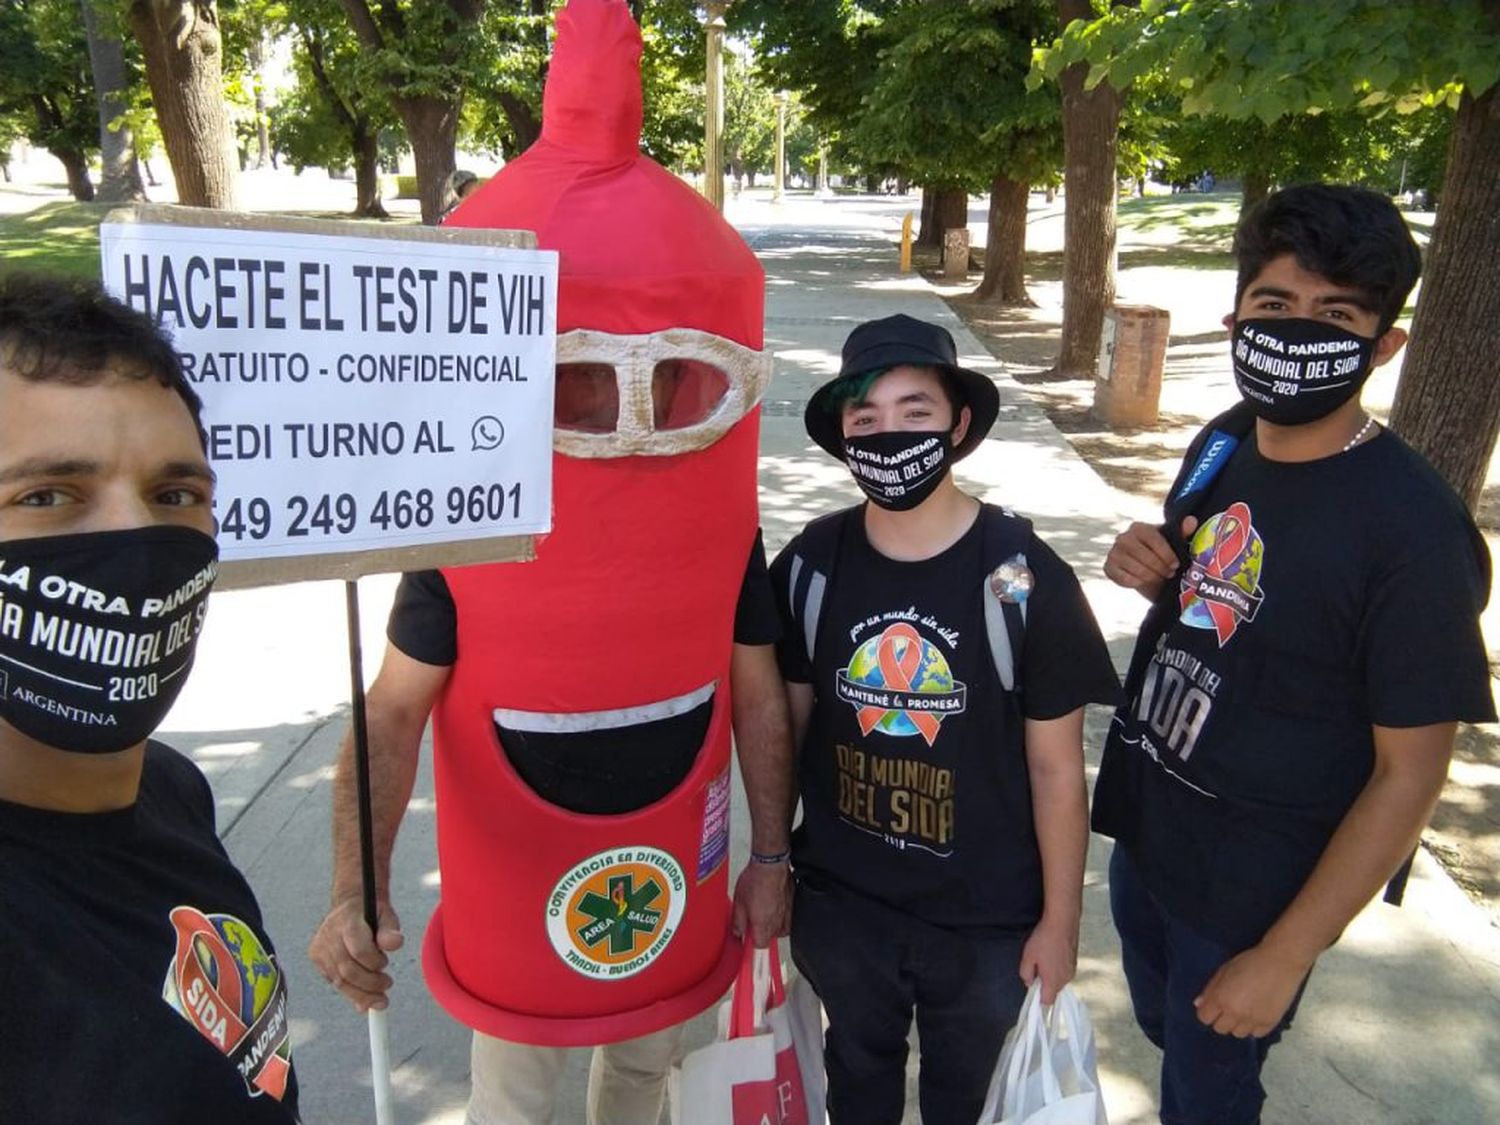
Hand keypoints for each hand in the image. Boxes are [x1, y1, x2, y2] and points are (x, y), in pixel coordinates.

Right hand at [309, 895, 403, 1012]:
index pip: (359, 950)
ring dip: (361, 993)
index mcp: (347, 921)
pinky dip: (351, 990)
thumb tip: (396, 943)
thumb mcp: (386, 915)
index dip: (374, 962)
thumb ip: (390, 930)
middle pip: (348, 971)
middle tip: (386, 985)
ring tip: (379, 995)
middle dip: (370, 984)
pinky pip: (334, 981)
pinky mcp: (316, 957)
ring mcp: (319, 947)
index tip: (386, 963)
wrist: (350, 904)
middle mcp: (329, 935)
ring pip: (339, 981)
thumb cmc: (372, 912)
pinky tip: (364, 991)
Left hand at [732, 861, 791, 947]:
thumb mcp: (739, 902)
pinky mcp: (794, 904)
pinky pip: (788, 917)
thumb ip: (738, 922)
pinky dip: (782, 915)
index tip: (748, 938)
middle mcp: (778, 923)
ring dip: (772, 924)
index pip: (760, 946)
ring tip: (763, 911)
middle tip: (753, 920)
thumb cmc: (755, 880)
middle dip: (761, 932)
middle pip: (770, 938)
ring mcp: (788, 914)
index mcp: (763, 925)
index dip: (752, 942)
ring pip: (781, 929)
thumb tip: (737, 933)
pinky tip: (774, 904)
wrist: (771, 864)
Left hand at [1019, 915, 1077, 1004]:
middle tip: (1036, 967)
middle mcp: (1066, 979)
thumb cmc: (1043, 939)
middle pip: (1054, 991)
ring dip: (1051, 974)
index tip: (1032, 987)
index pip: (1047, 1001)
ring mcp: (1072, 970)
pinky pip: (1065, 971)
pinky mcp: (1075, 961)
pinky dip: (1058, 966)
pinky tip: (1052, 952)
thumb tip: (1029, 982)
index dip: (1038, 997)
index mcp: (1053, 982)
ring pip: (1060, 980)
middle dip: (1044, 984)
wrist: (1062, 921)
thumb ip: (1026, 974)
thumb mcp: (1028, 957)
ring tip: (1044, 957)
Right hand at [1103, 517, 1197, 597]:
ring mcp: (1113, 552)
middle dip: (1160, 567)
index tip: (1176, 565)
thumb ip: (1183, 532)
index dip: (1167, 554)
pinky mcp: (1108, 567)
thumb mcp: (1174, 544)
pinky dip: (1136, 582)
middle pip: (1144, 555)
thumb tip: (1192, 521)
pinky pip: (1124, 578)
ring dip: (1151, 576)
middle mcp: (1123, 537)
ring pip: (1135, 568)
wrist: (1147, 572)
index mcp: (1139, 527)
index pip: (1153, 539)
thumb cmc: (1162, 556)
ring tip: (1158, 577)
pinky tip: (1143, 581)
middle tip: (1169, 574)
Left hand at [1194, 943, 1311, 1037]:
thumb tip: (1199, 1004)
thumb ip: (1210, 989)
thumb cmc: (1249, 962)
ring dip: (1238, 1024)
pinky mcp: (1269, 1024)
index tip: (1214, 1006)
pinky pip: (1256, 1034)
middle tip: (1230, 1006)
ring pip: (1238, 1034)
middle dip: (1222, 1019)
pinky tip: (1257, 1014)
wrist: (1280, 963)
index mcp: (1221, 999)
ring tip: (1245, 1010)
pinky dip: (1254, 1027)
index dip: (1208, 1012)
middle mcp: (1235, 1013)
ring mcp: (1253, 1021)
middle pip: (1220, 1029)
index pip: (1204, 1018)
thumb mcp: (1224, 970)